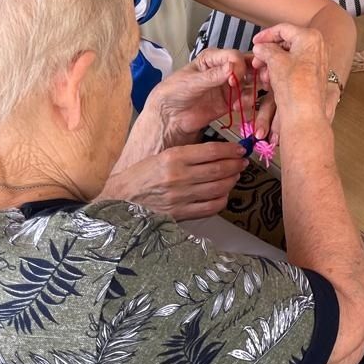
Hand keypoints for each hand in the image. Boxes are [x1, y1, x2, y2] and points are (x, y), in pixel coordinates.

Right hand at [100, 142, 246, 219]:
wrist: (120, 201)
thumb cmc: (141, 176)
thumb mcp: (161, 156)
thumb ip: (187, 154)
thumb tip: (216, 152)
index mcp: (173, 157)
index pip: (211, 151)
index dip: (230, 150)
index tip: (240, 149)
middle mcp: (178, 176)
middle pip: (218, 170)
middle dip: (235, 165)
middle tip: (243, 162)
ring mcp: (180, 197)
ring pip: (218, 188)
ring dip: (232, 181)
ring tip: (235, 176)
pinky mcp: (180, 214)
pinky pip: (210, 208)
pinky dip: (222, 200)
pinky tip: (223, 194)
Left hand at [148, 48, 250, 145]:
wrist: (168, 117)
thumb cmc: (173, 93)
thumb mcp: (192, 82)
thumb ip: (213, 75)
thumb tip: (232, 67)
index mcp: (213, 58)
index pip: (235, 56)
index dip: (240, 65)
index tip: (237, 76)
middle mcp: (224, 70)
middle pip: (248, 67)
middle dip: (257, 73)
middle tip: (263, 81)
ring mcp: (228, 86)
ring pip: (251, 83)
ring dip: (253, 90)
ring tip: (246, 99)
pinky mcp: (230, 102)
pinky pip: (246, 100)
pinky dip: (247, 103)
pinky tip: (238, 107)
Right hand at [252, 24, 334, 127]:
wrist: (305, 114)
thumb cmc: (294, 86)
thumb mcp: (275, 61)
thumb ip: (266, 49)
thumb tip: (260, 47)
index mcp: (310, 37)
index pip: (283, 29)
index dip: (266, 35)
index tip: (255, 41)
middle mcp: (317, 47)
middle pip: (286, 44)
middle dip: (268, 53)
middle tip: (257, 61)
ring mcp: (317, 62)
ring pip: (289, 57)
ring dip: (272, 64)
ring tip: (264, 75)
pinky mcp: (314, 75)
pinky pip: (294, 68)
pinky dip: (281, 72)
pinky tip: (271, 82)